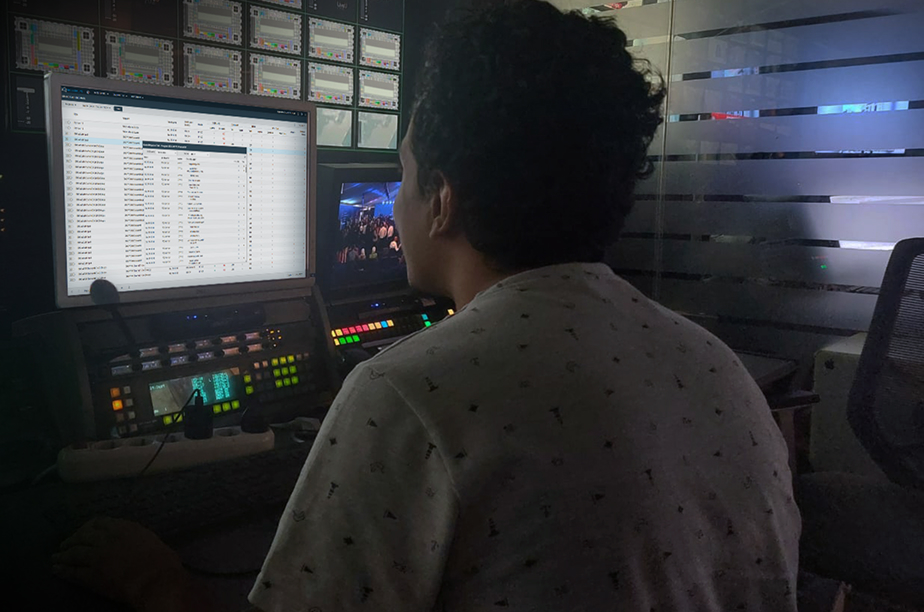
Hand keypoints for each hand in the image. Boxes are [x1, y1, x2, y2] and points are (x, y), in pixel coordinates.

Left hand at [52, 517, 188, 609]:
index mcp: (123, 527)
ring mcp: (96, 556)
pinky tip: (57, 570)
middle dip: (72, 539)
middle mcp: (106, 538)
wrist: (155, 580)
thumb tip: (129, 539)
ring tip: (56, 557)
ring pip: (74, 552)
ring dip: (63, 554)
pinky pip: (73, 572)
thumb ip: (133, 536)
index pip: (99, 522)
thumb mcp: (148, 539)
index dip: (88, 527)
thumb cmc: (161, 560)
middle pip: (82, 535)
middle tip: (65, 544)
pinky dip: (63, 570)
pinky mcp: (92, 575)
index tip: (84, 531)